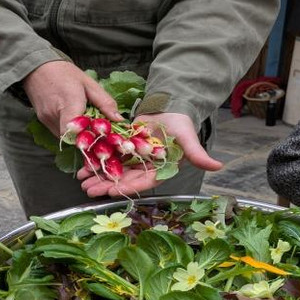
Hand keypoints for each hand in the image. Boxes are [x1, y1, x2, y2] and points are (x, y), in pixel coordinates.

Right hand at [23, 61, 122, 135]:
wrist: (36, 67)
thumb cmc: (65, 74)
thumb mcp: (90, 84)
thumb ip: (105, 103)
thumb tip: (120, 120)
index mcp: (69, 102)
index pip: (76, 130)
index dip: (89, 138)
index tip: (101, 137)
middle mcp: (55, 114)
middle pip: (75, 138)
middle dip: (89, 139)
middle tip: (99, 134)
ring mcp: (47, 120)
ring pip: (68, 138)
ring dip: (80, 136)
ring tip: (88, 125)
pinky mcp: (43, 122)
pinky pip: (60, 134)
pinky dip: (71, 133)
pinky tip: (76, 122)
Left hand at [77, 112, 222, 197]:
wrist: (170, 108)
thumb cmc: (181, 123)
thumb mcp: (188, 138)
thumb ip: (198, 154)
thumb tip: (218, 166)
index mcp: (161, 170)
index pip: (144, 182)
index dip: (128, 187)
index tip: (112, 191)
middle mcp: (146, 169)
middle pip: (125, 180)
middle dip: (107, 185)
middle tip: (89, 190)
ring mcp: (134, 161)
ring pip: (114, 172)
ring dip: (98, 177)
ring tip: (81, 182)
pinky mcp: (125, 150)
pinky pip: (110, 158)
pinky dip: (97, 162)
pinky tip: (83, 167)